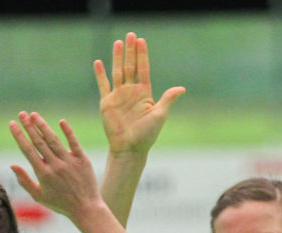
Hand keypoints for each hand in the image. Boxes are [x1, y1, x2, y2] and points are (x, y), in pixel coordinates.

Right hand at [9, 112, 99, 219]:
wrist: (85, 209)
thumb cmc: (60, 203)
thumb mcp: (39, 196)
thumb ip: (24, 181)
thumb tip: (12, 165)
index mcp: (43, 174)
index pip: (28, 150)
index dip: (19, 136)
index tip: (12, 124)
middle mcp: (55, 166)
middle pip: (39, 142)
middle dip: (29, 126)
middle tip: (21, 113)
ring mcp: (69, 162)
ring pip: (54, 140)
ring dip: (43, 126)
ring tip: (34, 115)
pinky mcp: (82, 160)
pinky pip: (74, 143)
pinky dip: (68, 132)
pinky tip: (61, 121)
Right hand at [95, 32, 184, 154]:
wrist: (129, 148)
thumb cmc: (146, 135)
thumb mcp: (160, 115)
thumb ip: (168, 99)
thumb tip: (182, 88)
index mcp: (145, 93)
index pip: (143, 69)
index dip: (142, 55)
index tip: (142, 40)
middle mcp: (132, 92)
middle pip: (131, 66)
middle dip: (131, 51)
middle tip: (131, 35)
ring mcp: (119, 96)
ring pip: (118, 71)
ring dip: (117, 57)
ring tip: (118, 43)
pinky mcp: (107, 103)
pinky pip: (103, 85)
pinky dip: (100, 74)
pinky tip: (99, 62)